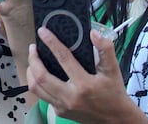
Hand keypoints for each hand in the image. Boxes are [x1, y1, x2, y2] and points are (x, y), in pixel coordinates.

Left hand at [27, 29, 145, 122]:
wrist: (116, 119)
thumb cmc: (114, 93)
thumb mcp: (113, 70)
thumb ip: (105, 50)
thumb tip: (94, 33)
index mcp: (84, 85)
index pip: (63, 58)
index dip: (51, 43)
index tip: (43, 32)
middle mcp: (71, 97)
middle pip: (41, 76)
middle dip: (33, 59)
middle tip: (33, 47)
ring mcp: (63, 106)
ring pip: (36, 88)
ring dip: (31, 72)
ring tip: (33, 60)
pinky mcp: (60, 112)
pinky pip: (43, 96)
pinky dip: (38, 83)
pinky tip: (41, 74)